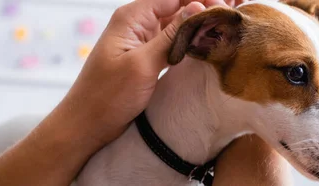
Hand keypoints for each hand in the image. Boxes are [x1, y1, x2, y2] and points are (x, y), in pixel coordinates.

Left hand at [54, 0, 246, 144]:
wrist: (86, 125)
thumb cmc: (107, 96)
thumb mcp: (142, 64)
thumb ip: (171, 35)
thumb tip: (199, 8)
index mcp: (132, 17)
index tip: (226, 10)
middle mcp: (138, 23)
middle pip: (178, 5)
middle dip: (205, 8)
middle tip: (232, 19)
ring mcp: (142, 40)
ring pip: (178, 23)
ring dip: (200, 24)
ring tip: (225, 29)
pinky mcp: (147, 56)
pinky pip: (173, 41)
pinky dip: (190, 40)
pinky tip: (207, 44)